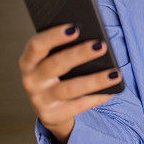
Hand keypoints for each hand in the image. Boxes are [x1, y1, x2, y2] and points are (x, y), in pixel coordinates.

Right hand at [18, 23, 122, 143]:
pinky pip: (79, 106)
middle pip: (56, 64)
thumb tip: (92, 37)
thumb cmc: (57, 73)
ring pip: (71, 88)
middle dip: (80, 54)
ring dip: (95, 80)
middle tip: (102, 45)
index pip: (37, 45)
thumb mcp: (53, 59)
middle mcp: (30, 80)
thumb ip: (64, 48)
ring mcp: (40, 100)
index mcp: (28, 61)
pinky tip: (112, 91)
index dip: (54, 36)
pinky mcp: (52, 116)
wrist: (50, 107)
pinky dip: (97, 97)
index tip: (75, 28)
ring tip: (115, 73)